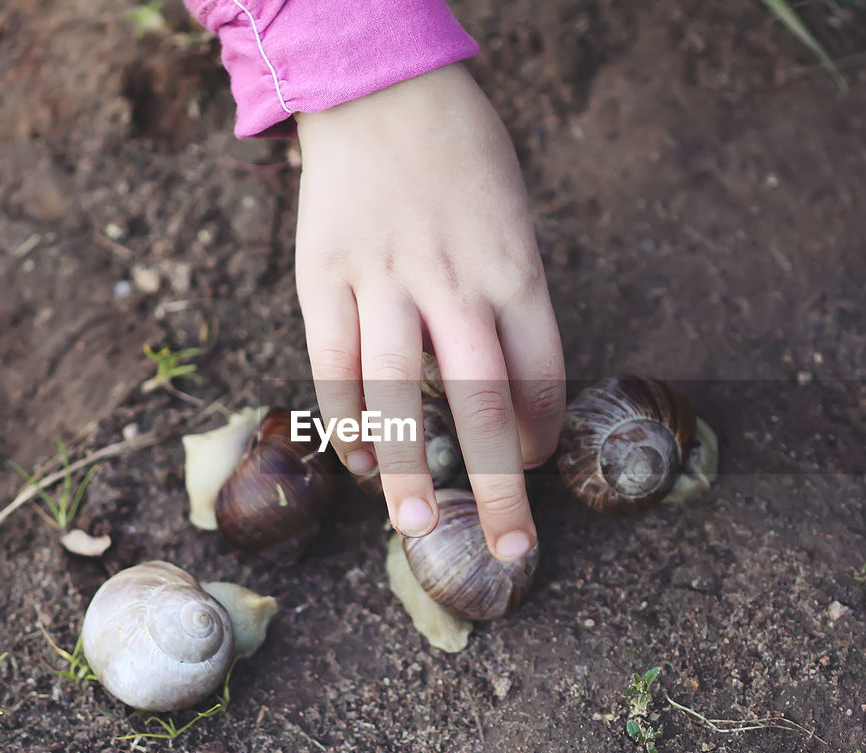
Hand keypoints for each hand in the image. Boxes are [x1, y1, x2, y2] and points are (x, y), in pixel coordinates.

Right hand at [294, 63, 564, 560]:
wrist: (379, 88)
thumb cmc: (461, 157)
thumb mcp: (512, 219)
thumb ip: (511, 300)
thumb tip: (505, 389)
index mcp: (514, 268)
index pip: (540, 375)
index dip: (540, 434)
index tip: (534, 466)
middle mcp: (454, 283)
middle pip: (484, 404)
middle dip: (500, 488)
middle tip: (509, 552)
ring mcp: (385, 282)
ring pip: (398, 397)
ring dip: (409, 472)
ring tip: (414, 530)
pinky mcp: (324, 279)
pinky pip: (334, 367)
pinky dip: (349, 425)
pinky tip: (362, 468)